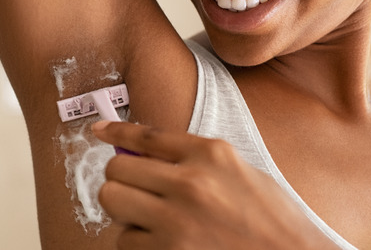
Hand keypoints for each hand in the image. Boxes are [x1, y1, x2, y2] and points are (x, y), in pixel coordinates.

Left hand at [92, 121, 337, 249]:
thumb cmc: (271, 219)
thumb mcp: (239, 170)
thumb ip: (193, 157)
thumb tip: (141, 152)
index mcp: (210, 154)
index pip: (145, 135)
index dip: (115, 132)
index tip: (99, 131)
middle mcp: (190, 182)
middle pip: (117, 169)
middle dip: (121, 178)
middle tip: (136, 188)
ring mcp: (177, 221)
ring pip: (113, 203)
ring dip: (126, 211)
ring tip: (151, 218)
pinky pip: (125, 241)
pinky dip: (137, 241)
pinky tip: (162, 241)